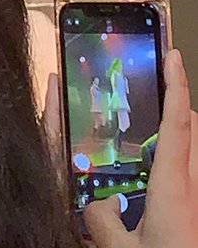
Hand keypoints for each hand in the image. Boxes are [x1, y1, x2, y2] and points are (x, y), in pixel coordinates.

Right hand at [83, 49, 197, 246]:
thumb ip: (101, 222)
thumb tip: (90, 202)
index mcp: (175, 187)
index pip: (180, 122)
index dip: (177, 85)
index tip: (173, 54)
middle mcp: (193, 190)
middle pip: (193, 133)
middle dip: (179, 109)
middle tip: (154, 94)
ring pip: (193, 157)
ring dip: (178, 143)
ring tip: (148, 142)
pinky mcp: (196, 218)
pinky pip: (189, 182)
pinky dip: (175, 171)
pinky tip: (151, 188)